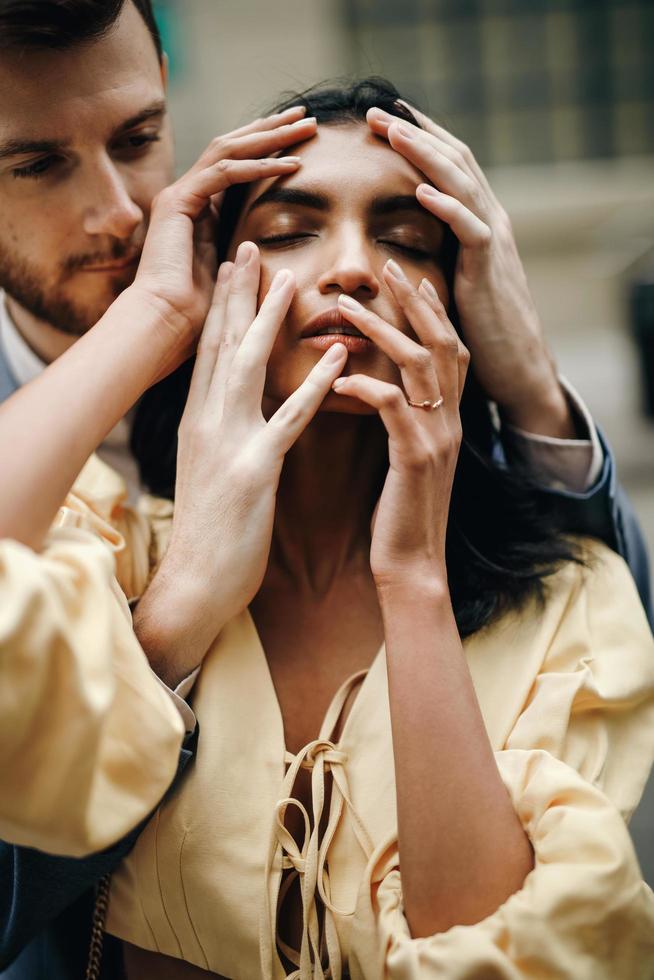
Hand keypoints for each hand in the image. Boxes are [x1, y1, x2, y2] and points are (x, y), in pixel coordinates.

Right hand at [129, 106, 316, 382]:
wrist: (163, 327)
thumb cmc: (195, 315)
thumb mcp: (231, 275)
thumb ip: (244, 254)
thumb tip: (265, 251)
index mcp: (197, 211)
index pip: (235, 166)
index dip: (267, 149)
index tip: (301, 142)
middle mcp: (185, 196)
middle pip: (232, 148)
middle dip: (270, 130)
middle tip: (305, 116)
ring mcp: (178, 196)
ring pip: (229, 150)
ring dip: (269, 138)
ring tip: (304, 129)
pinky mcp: (176, 203)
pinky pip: (223, 174)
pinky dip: (257, 167)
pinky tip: (289, 165)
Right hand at [134, 244, 347, 683]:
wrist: (196, 582)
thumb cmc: (210, 529)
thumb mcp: (210, 469)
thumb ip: (222, 431)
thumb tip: (236, 405)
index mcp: (196, 421)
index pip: (207, 351)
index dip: (219, 304)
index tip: (233, 265)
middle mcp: (205, 422)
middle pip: (220, 344)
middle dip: (235, 292)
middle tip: (250, 245)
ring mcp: (227, 443)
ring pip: (246, 365)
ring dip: (266, 318)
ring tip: (290, 279)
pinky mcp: (255, 472)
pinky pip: (288, 418)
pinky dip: (314, 384)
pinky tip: (337, 357)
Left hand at [330, 260, 467, 587]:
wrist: (412, 567)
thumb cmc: (400, 513)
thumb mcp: (410, 457)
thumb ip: (407, 420)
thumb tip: (389, 387)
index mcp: (448, 418)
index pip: (449, 348)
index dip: (433, 309)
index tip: (411, 275)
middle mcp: (450, 420)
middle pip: (440, 342)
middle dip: (413, 300)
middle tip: (385, 265)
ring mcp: (437, 438)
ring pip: (418, 364)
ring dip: (382, 330)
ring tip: (346, 307)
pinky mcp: (416, 459)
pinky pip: (394, 408)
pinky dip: (367, 385)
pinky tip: (340, 374)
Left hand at [366, 107, 574, 438]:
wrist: (516, 365)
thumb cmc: (478, 329)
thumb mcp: (450, 281)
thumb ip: (431, 255)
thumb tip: (394, 245)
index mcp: (475, 222)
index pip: (446, 166)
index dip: (417, 138)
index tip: (381, 118)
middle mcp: (487, 222)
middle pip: (453, 162)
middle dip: (415, 133)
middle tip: (375, 111)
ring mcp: (492, 244)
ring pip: (462, 185)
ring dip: (425, 156)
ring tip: (393, 131)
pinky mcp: (489, 273)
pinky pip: (471, 231)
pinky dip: (448, 208)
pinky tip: (422, 191)